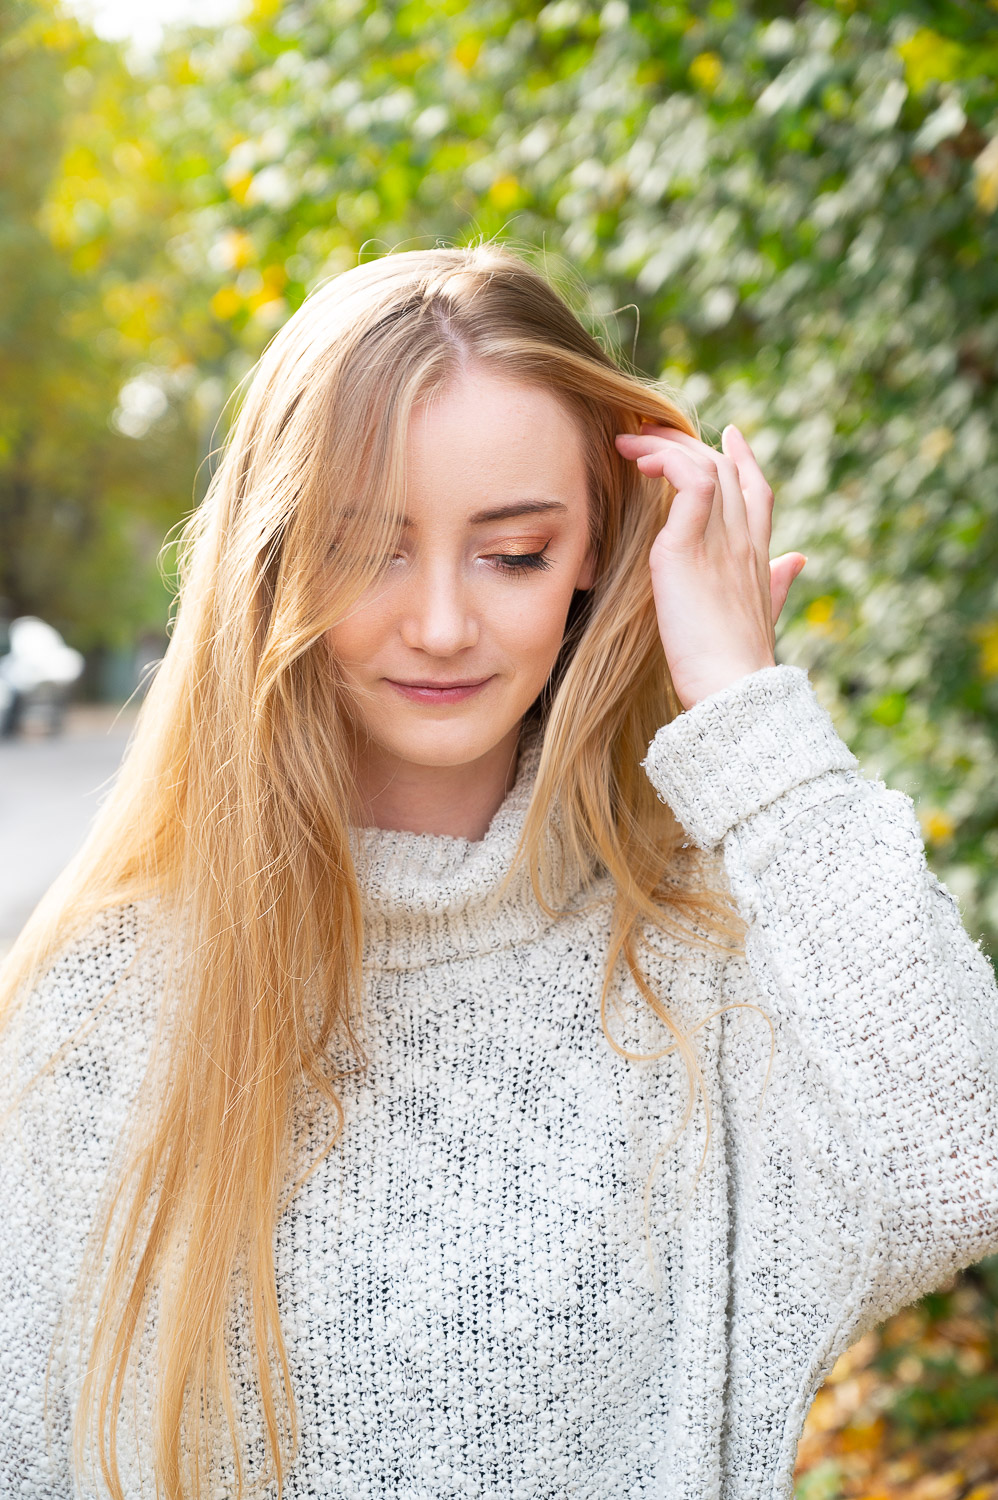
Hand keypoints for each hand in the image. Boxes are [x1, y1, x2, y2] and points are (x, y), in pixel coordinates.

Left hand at [614, 422, 805, 711]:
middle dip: (686, 443)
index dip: (744, 458)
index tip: (729, 434)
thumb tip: (797, 560)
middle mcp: (743, 539)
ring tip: (631, 445)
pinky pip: (689, 481)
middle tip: (649, 434)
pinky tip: (641, 463)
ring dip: (666, 446)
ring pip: (704, 464)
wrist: (734, 691)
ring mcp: (720, 540)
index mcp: (758, 555)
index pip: (757, 490)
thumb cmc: (737, 665)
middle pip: (724, 468)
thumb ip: (776, 583)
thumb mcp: (760, 616)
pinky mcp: (687, 548)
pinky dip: (666, 461)